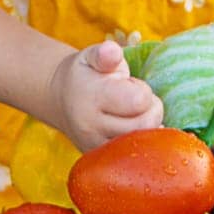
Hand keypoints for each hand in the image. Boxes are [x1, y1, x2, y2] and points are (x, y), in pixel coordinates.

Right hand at [48, 39, 163, 149]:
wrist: (61, 100)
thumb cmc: (86, 75)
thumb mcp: (93, 57)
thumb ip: (106, 54)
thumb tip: (111, 51)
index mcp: (92, 97)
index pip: (139, 101)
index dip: (144, 92)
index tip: (132, 86)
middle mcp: (92, 127)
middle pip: (145, 125)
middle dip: (152, 110)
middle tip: (138, 102)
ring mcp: (95, 148)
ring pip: (142, 145)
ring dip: (146, 128)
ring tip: (132, 115)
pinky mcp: (102, 162)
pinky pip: (134, 159)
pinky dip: (141, 144)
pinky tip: (132, 130)